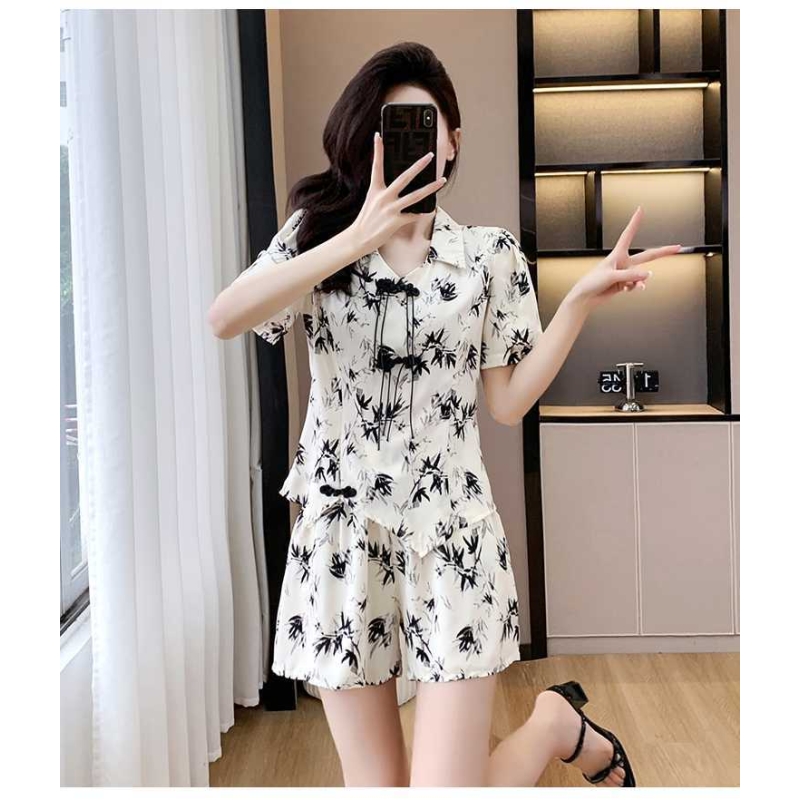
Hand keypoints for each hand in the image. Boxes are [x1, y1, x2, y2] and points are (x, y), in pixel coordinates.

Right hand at [347, 132, 446, 254]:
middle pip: (404, 177)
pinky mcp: (396, 221)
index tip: (379, 136)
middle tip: (430, 155)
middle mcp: (383, 197)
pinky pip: (413, 215)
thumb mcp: (372, 201)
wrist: (359, 239)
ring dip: (431, 187)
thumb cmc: (366, 221)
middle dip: (418, 165)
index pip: (376, 166)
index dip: (377, 150)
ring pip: (415, 195)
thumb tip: (398, 188)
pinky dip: (420, 213)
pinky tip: (427, 210)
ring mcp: (390, 209)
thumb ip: (384, 193)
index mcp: (375, 190)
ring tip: (441, 180)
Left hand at [566, 206, 681, 311]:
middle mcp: (623, 262)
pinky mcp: (624, 284)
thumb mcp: (611, 276)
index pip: (628, 234)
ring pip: (641, 276)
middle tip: (678, 247)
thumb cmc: (592, 283)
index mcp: (617, 254)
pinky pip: (636, 285)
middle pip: (648, 255)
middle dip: (663, 252)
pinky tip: (625, 290)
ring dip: (638, 282)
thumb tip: (649, 274)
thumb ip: (631, 276)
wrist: (585, 298)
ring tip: (631, 286)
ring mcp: (625, 273)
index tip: (640, 209)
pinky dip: (633, 288)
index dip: (635, 222)